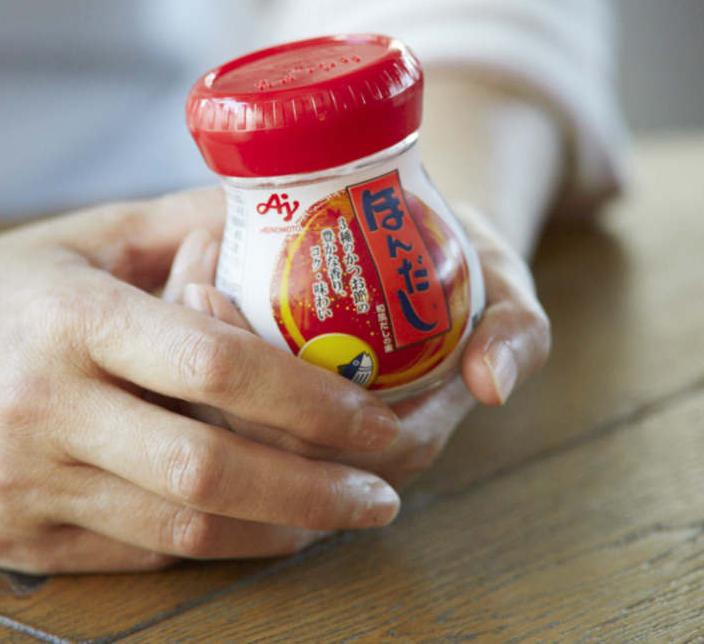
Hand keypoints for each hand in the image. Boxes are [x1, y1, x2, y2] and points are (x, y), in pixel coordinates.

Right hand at [0, 188, 403, 573]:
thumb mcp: (85, 240)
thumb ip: (187, 226)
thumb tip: (293, 216)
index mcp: (73, 319)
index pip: (217, 365)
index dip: (314, 402)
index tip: (380, 420)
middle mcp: (48, 407)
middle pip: (210, 468)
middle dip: (318, 490)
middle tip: (386, 491)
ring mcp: (28, 484)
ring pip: (182, 529)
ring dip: (282, 530)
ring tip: (344, 514)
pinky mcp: (18, 541)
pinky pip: (141, 558)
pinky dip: (219, 549)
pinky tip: (268, 531)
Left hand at [162, 201, 550, 489]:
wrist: (441, 252)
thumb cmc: (467, 275)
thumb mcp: (509, 297)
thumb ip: (517, 334)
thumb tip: (492, 382)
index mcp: (396, 442)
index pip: (322, 447)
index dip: (262, 389)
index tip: (225, 295)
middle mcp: (344, 450)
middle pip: (260, 444)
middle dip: (213, 368)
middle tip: (193, 282)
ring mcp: (306, 428)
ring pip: (232, 424)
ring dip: (196, 354)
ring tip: (185, 274)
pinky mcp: (276, 403)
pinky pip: (223, 395)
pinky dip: (196, 343)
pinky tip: (187, 278)